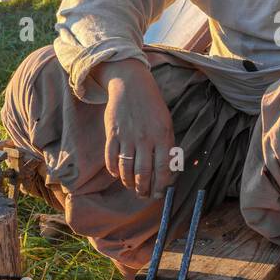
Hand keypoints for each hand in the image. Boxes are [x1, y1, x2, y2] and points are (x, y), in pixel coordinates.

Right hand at [93, 59, 177, 199]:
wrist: (131, 85)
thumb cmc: (152, 106)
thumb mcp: (166, 123)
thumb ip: (167, 146)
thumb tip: (167, 171)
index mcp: (163, 136)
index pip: (163, 169)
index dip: (160, 185)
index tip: (158, 193)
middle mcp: (145, 138)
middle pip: (143, 173)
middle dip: (143, 189)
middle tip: (143, 195)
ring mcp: (128, 136)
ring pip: (126, 169)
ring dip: (128, 182)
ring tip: (131, 186)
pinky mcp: (112, 133)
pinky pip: (111, 158)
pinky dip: (113, 170)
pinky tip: (117, 174)